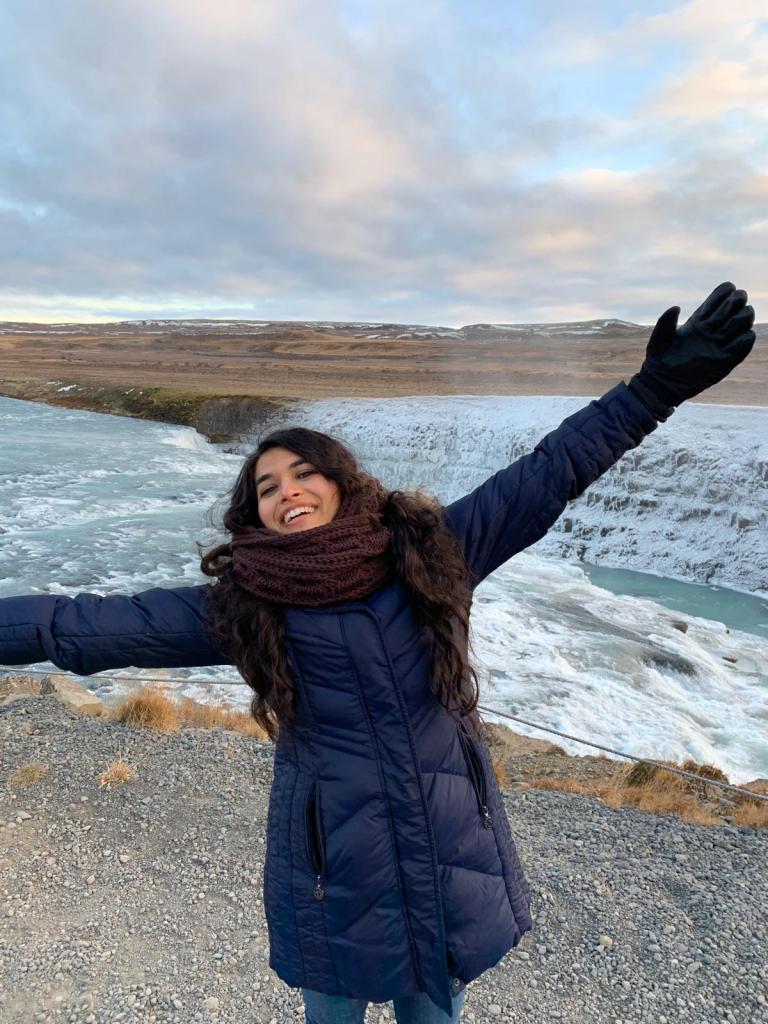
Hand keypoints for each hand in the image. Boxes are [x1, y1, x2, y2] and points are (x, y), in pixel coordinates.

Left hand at [629, 282, 755, 407]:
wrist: (662, 385)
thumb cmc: (658, 361)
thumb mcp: (658, 339)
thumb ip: (665, 322)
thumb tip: (676, 307)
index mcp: (697, 322)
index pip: (717, 300)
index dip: (725, 291)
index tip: (727, 289)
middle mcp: (711, 331)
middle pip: (733, 308)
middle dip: (738, 300)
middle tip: (737, 300)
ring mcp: (719, 345)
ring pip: (741, 323)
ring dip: (744, 317)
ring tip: (738, 318)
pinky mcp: (725, 361)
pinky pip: (743, 345)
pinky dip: (745, 339)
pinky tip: (740, 336)